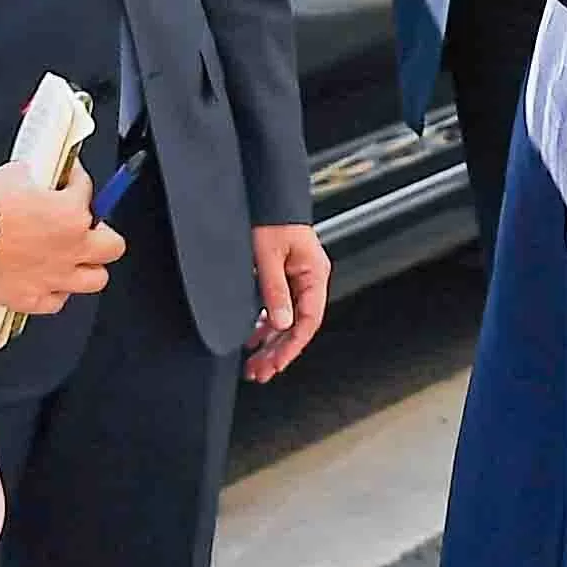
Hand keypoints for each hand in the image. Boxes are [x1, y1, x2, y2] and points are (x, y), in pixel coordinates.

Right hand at [0, 157, 123, 317]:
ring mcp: (54, 277)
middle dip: (102, 233)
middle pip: (113, 245)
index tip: (69, 181)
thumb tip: (33, 178)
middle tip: (86, 225)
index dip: (76, 182)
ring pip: (96, 279)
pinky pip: (57, 301)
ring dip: (88, 267)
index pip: (88, 191)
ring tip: (75, 258)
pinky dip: (56, 291)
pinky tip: (47, 280)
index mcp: (71, 213)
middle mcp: (71, 248)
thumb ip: (33, 178)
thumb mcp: (12, 174)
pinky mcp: (31, 299)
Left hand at [245, 223, 330, 382]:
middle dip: (278, 351)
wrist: (266, 194)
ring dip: (270, 343)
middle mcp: (310, 279)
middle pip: (297, 325)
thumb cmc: (270, 218)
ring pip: (286, 320)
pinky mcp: (284, 275)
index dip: (292, 346)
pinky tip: (252, 339)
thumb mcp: (268, 256)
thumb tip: (279, 324)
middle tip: (258, 372)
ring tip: (253, 365)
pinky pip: (278, 308)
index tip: (275, 365)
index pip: (308, 320)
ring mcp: (298, 278)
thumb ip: (274, 291)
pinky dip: (265, 325)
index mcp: (314, 274)